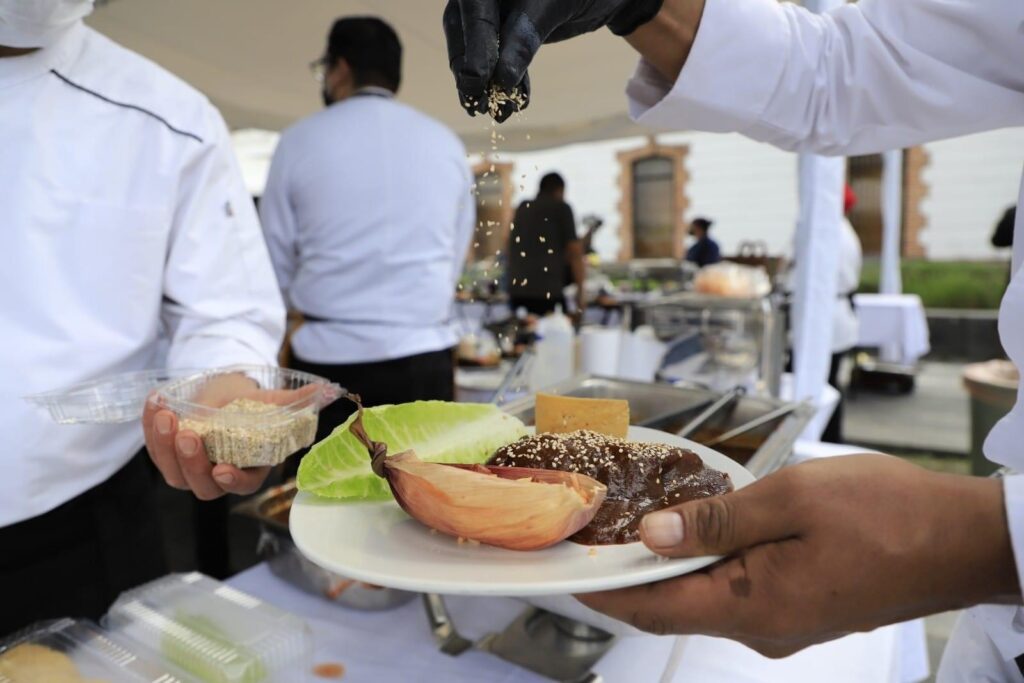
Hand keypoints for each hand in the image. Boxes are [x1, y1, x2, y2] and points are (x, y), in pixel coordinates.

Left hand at [143, 374, 318, 499]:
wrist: (226, 392)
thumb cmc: (253, 403)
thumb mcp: (275, 400)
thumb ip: (300, 400)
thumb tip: (330, 390)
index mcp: (250, 467)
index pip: (243, 484)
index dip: (233, 480)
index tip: (223, 469)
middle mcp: (219, 474)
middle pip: (202, 485)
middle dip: (192, 462)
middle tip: (187, 434)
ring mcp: (191, 467)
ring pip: (174, 473)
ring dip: (164, 447)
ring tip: (166, 415)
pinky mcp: (168, 454)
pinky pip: (155, 450)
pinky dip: (151, 429)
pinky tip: (154, 404)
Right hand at [442, 0, 663, 119]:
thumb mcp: (553, 6)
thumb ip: (524, 36)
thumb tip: (501, 78)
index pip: (474, 16)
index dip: (473, 51)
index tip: (478, 82)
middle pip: (466, 37)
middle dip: (474, 74)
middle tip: (479, 105)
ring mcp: (491, 13)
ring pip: (477, 53)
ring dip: (488, 85)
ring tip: (501, 112)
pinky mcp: (504, 33)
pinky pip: (498, 60)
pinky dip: (507, 82)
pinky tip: (517, 102)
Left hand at [578, 455, 1018, 656]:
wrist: (964, 540)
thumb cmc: (889, 515)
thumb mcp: (790, 501)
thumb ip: (714, 520)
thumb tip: (651, 537)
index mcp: (754, 608)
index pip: (653, 609)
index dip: (604, 592)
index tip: (566, 571)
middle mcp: (763, 629)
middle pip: (675, 604)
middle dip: (632, 572)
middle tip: (596, 532)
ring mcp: (785, 623)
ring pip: (706, 595)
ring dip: (670, 564)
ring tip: (638, 521)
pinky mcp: (802, 608)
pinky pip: (738, 590)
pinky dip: (708, 563)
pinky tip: (698, 528)